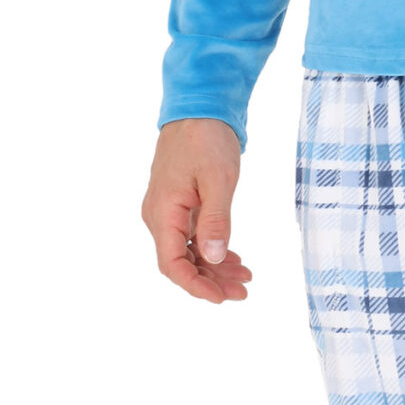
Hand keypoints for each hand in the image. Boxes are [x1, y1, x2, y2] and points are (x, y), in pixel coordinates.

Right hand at [142, 118, 252, 302]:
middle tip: (243, 291)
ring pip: (188, 251)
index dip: (195, 286)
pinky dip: (212, 249)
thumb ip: (216, 220)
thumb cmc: (206, 138)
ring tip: (244, 278)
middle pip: (180, 263)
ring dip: (214, 267)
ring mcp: (168, 210)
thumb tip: (213, 258)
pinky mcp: (179, 204)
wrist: (198, 107)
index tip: (222, 297)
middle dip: (210, 281)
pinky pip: (192, 236)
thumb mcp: (218, 179)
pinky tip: (233, 257)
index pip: (172, 264)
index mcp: (163, 212)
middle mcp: (159, 216)